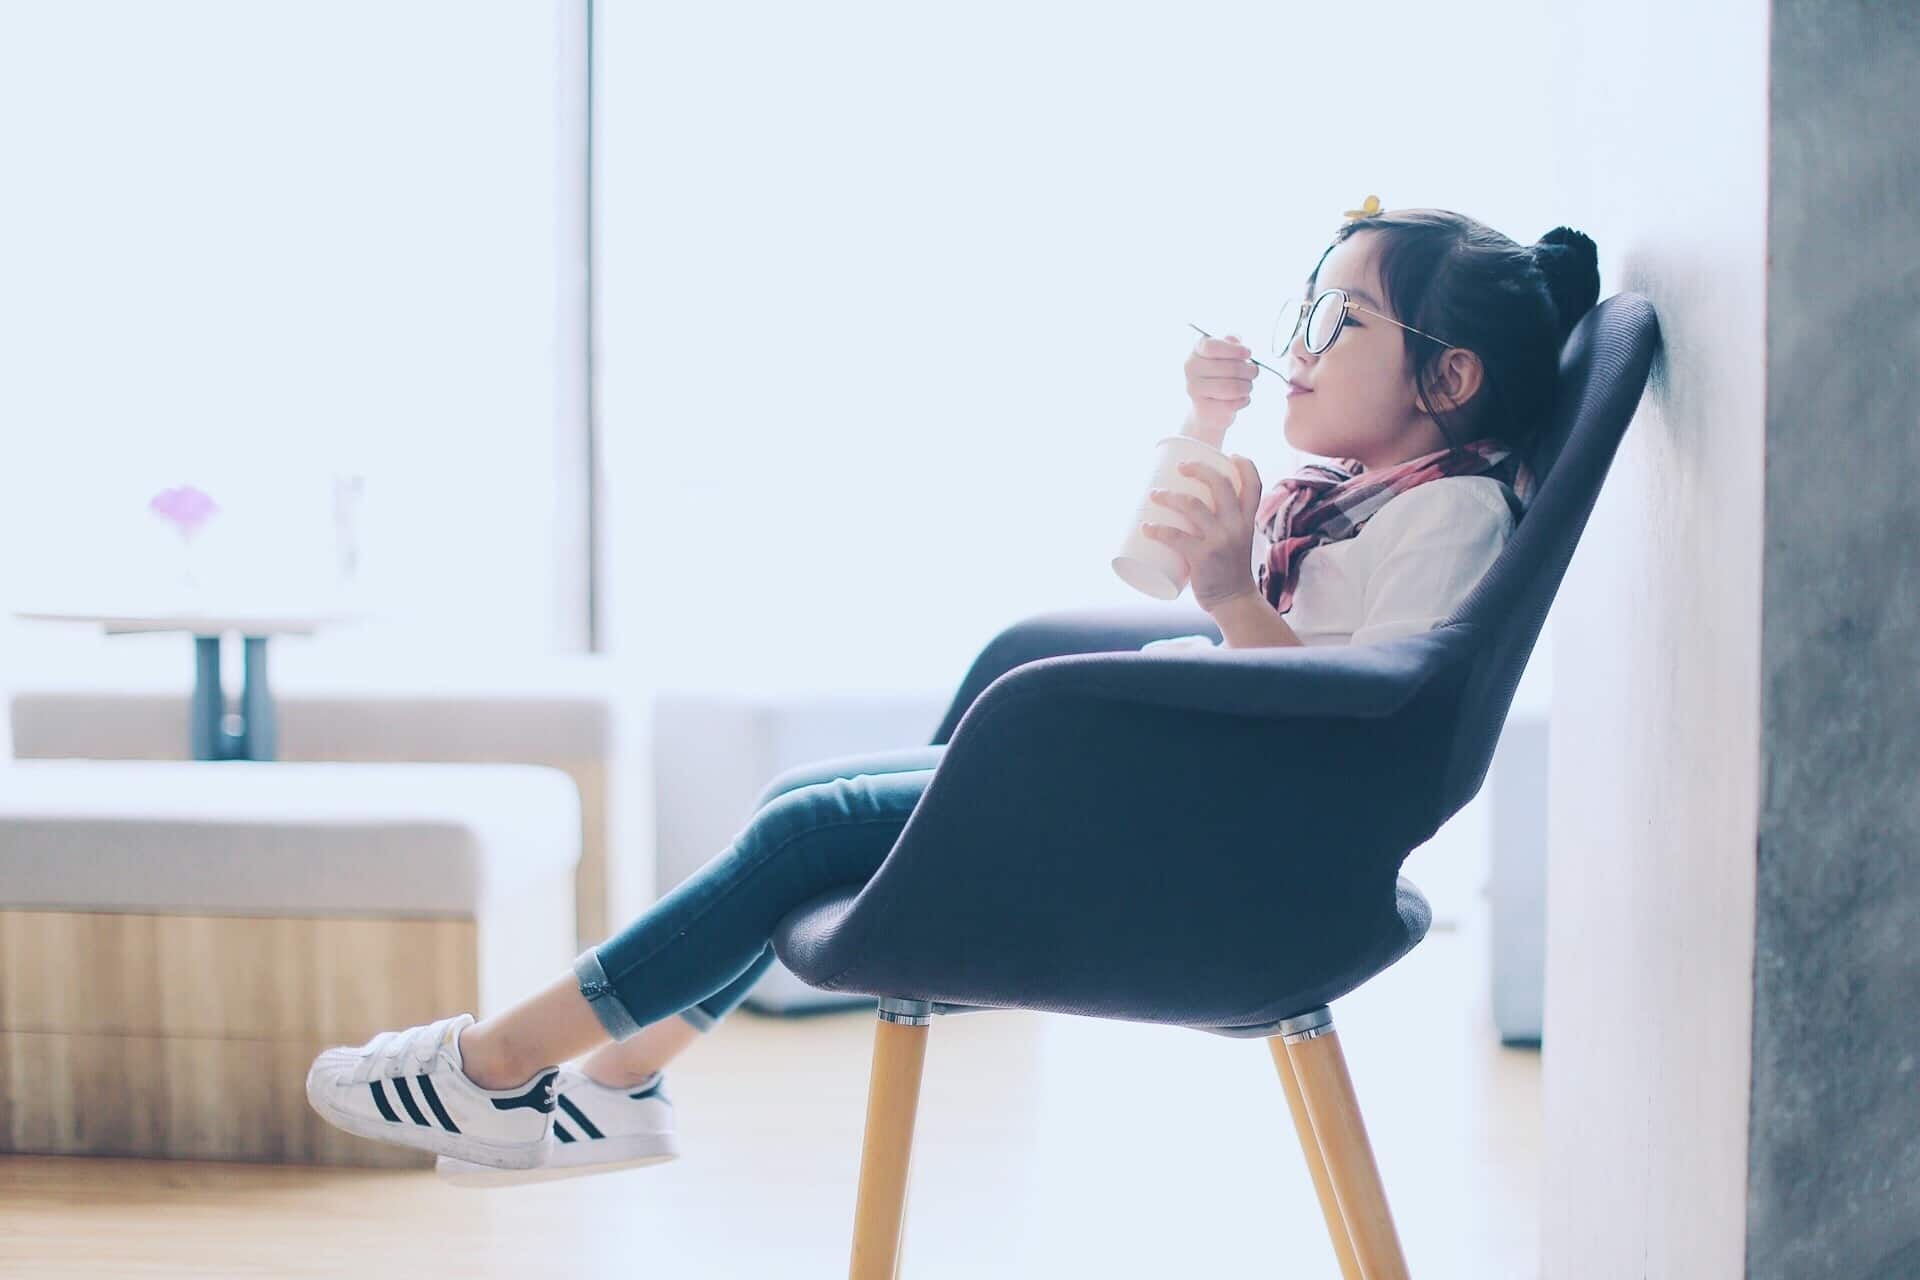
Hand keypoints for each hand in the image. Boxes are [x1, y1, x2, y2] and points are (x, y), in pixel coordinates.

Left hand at [1141, 454, 1263, 610]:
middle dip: (1198, 468)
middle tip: (1180, 466)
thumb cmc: (1229, 569)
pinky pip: (1175, 537)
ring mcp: (1220, 540)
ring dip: (1168, 495)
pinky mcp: (1202, 557)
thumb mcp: (1236, 541)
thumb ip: (1221, 523)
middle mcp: (1237, 526)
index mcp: (1248, 520)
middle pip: (1220, 484)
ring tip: (1153, 494)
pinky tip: (1143, 527)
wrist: (1234, 601)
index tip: (1228, 455)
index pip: (1254, 484)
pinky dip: (1156, 530)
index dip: (1243, 464)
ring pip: (1192, 505)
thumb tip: (1189, 506)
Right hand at [1183, 334, 1259, 435]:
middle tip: (1253, 372)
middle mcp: (1191, 368)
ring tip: (1248, 386)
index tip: (1248, 353)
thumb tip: (1234, 339)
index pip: (1212, 346)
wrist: (1208, 407)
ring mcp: (1194, 389)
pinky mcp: (1202, 408)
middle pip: (1229, 368)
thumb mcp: (1225, 356)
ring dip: (1247, 386)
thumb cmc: (1220, 376)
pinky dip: (1243, 400)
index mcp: (1197, 350)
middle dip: (1249, 371)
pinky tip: (1243, 398)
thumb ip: (1231, 344)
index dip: (1234, 350)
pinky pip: (1231, 404)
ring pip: (1232, 387)